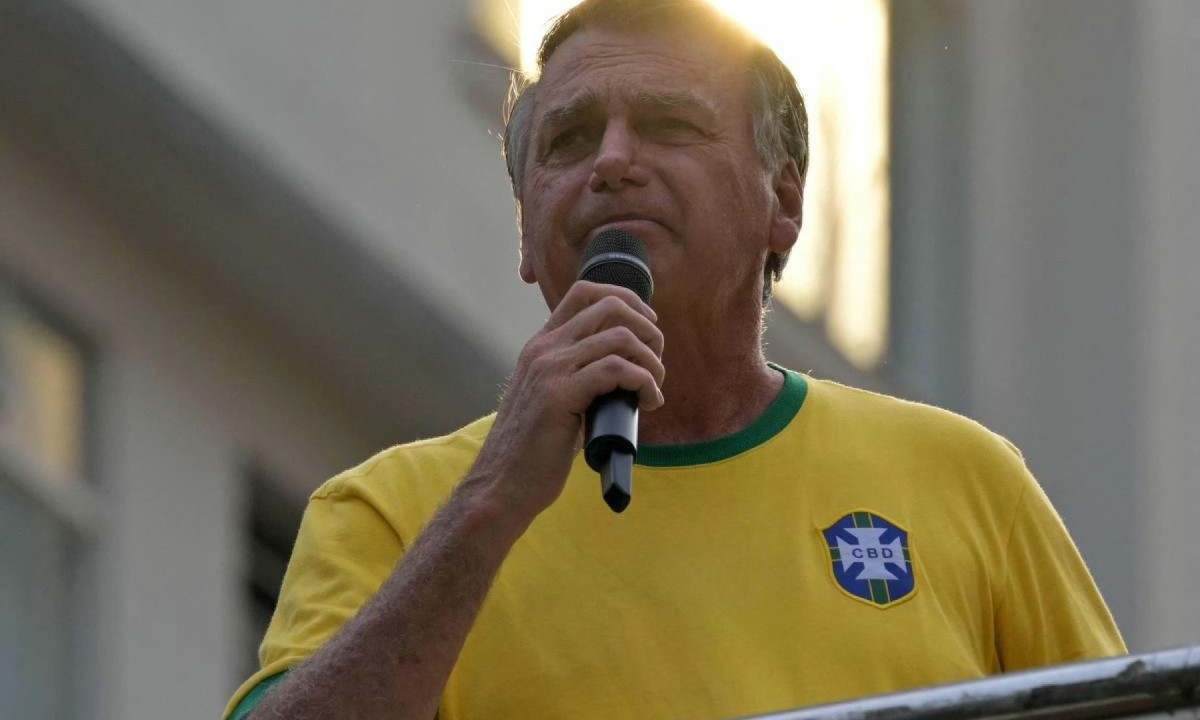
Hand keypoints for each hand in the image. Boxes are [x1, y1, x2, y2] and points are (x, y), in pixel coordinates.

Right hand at [464, 281, 664, 521]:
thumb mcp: (553, 399)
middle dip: (647, 328)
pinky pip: (616, 370)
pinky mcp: (559, 396)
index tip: (647, 326)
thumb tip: (624, 371)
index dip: (627, 300)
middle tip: (656, 362)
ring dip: (651, 361)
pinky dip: (644, 383)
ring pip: (620, 338)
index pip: (585, 292)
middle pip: (610, 306)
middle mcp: (544, 349)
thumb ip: (577, 377)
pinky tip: (649, 402)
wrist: (502, 484)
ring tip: (654, 387)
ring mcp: (549, 370)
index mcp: (541, 346)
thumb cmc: (533, 451)